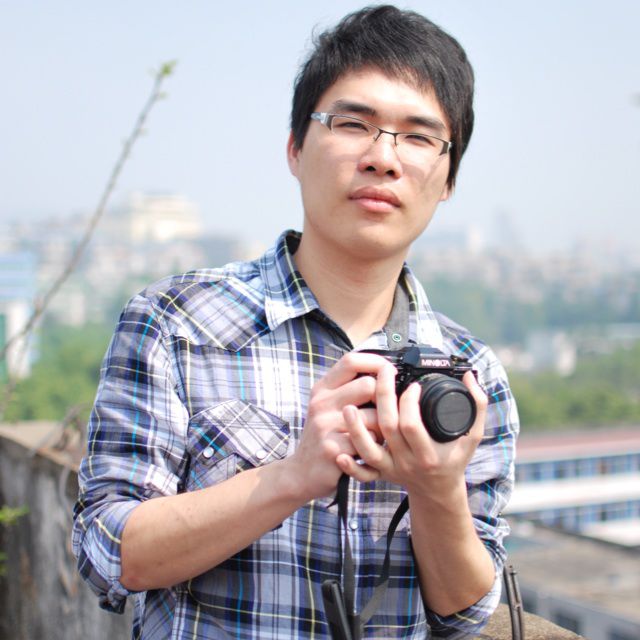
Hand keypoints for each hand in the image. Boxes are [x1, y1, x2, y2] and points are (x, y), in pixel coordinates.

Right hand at [285, 352, 390, 500]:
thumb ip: (349, 388)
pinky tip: (366, 453)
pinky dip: (374, 448)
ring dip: (382, 428)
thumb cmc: (323, 436)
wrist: (301, 472)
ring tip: (374, 437)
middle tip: (384, 413)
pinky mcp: (333, 448)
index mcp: (322, 389)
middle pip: (369, 385)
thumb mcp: (327, 406)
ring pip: (375, 416)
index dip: (375, 362)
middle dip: (385, 400)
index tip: (389, 371)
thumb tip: (383, 372)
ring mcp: (326, 425)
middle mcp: (322, 403)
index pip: (351, 361)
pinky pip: (370, 441)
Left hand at [336, 369, 487, 496]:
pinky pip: (361, 474)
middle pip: (389, 428)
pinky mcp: (379, 474)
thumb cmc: (454, 459)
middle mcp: (408, 462)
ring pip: (368, 450)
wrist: (439, 492)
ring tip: (348, 406)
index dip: (409, 402)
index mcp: (430, 454)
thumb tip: (469, 376)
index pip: (413, 425)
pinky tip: (340, 452)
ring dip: (356, 429)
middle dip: (383, 397)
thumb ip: (476, 404)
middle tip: (383, 372)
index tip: (412, 384)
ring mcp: (391, 469)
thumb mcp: (473, 435)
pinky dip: (349, 466)